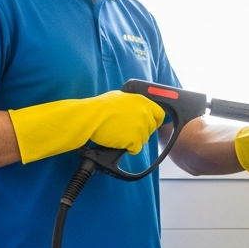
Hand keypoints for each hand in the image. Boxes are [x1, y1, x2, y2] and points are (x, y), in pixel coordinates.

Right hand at [8, 92, 164, 163]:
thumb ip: (133, 103)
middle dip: (142, 131)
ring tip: (118, 134)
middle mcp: (144, 113)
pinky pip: (135, 149)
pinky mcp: (134, 140)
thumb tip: (138, 106)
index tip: (149, 124)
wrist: (89, 117)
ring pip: (143, 140)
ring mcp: (141, 127)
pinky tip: (118, 141)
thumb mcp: (120, 97)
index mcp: (142, 101)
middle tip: (126, 130)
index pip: (159, 114)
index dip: (154, 120)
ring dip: (133, 140)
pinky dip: (128, 148)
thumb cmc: (99, 107)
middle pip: (151, 128)